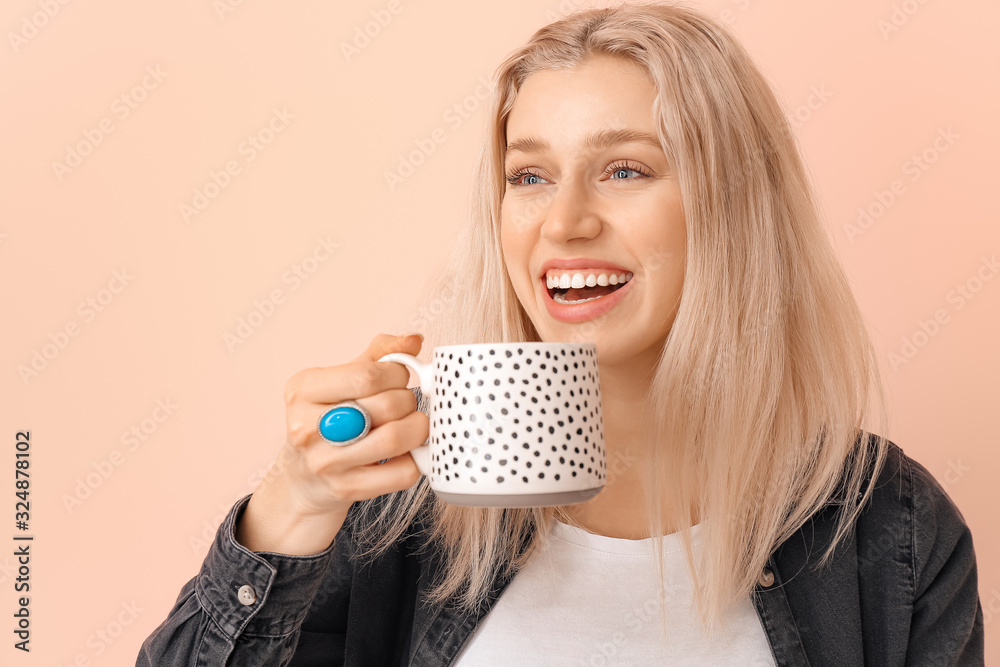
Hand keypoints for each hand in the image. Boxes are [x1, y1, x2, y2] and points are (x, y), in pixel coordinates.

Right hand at [235, 333, 428, 554]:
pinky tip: (406, 453)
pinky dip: (415, 460)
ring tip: (412, 426)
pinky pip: (402, 472)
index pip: (368, 375)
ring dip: (417, 429)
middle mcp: (306, 426)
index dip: (397, 374)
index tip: (399, 378)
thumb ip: (378, 355)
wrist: (304, 477)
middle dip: (409, 401)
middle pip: (386, 405)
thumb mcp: (341, 379)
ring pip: (395, 438)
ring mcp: (324, 462)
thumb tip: (413, 339)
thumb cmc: (328, 419)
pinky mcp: (345, 489)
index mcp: (303, 390)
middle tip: (406, 405)